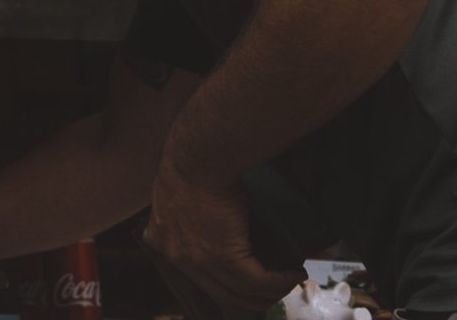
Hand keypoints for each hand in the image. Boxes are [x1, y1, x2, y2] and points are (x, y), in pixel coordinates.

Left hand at [143, 159, 299, 311]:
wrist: (198, 158)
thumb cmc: (191, 166)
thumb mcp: (173, 195)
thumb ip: (180, 215)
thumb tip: (204, 222)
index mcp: (162, 242)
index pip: (194, 276)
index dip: (224, 286)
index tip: (245, 286)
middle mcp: (178, 257)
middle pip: (221, 291)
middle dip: (251, 297)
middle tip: (274, 292)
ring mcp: (200, 260)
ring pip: (242, 290)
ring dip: (271, 291)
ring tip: (289, 284)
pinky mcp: (224, 255)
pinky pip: (257, 280)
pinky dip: (279, 281)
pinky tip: (294, 275)